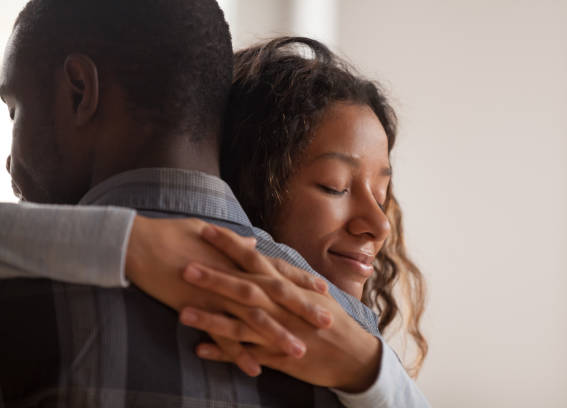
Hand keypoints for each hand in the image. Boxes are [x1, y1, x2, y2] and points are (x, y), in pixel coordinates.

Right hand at [125, 216, 329, 374]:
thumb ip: (234, 243)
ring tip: (299, 352)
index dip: (301, 279)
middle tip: (327, 322)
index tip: (322, 288)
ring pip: (254, 318)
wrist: (137, 244)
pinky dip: (238, 354)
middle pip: (274, 295)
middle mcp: (233, 275)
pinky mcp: (197, 309)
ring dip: (277, 336)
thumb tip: (251, 243)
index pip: (277, 269)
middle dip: (302, 309)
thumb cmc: (171, 234)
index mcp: (237, 257)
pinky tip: (254, 369)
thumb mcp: (207, 232)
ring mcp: (216, 293)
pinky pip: (221, 336)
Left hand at [180, 246, 381, 391]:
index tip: (206, 229)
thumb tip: (268, 257)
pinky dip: (223, 353)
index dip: (230, 244)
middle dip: (215, 276)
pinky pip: (246, 354)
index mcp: (287, 286)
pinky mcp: (278, 356)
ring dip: (211, 318)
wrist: (353, 355)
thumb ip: (286, 275)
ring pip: (240, 323)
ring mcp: (279, 331)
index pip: (255, 259)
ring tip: (182, 312)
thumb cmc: (332, 320)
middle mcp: (281, 305)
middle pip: (244, 287)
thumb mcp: (311, 292)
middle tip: (185, 265)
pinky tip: (199, 350)